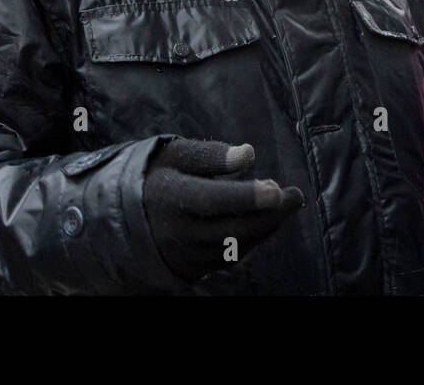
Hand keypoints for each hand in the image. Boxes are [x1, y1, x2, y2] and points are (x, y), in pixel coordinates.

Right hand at [142, 137, 303, 282]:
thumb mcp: (178, 155)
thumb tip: (248, 154)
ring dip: (266, 227)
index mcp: (168, 198)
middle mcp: (176, 232)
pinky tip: (267, 220)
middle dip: (268, 215)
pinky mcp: (192, 269)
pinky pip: (229, 258)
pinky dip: (253, 240)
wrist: (128, 217)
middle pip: (230, 230)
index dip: (245, 197)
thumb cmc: (161, 175)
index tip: (276, 189)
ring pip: (234, 247)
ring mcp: (185, 255)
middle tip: (295, 196)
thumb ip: (211, 155)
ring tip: (287, 203)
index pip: (211, 201)